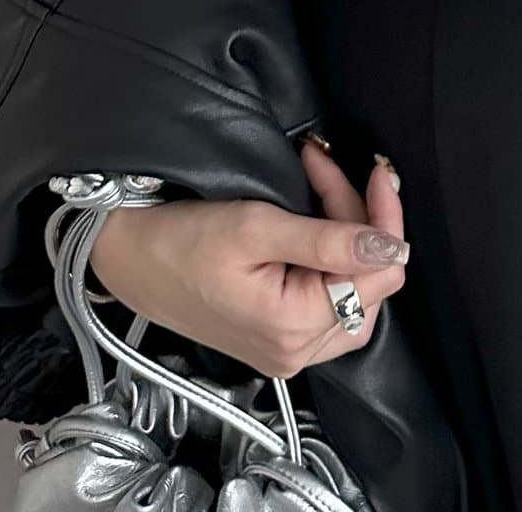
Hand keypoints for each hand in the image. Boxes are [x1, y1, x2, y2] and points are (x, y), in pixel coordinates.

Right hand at [86, 141, 407, 378]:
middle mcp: (298, 352)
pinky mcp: (277, 336)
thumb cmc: (183, 239)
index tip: (377, 169)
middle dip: (359, 217)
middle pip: (369, 280)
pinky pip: (328, 295)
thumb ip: (330, 239)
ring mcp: (288, 350)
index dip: (384, 218)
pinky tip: (312, 216)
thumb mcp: (257, 227)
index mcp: (295, 329)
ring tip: (318, 182)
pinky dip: (328, 250)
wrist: (127, 258)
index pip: (379, 275)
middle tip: (327, 169)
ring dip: (345, 228)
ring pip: (352, 285)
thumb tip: (394, 248)